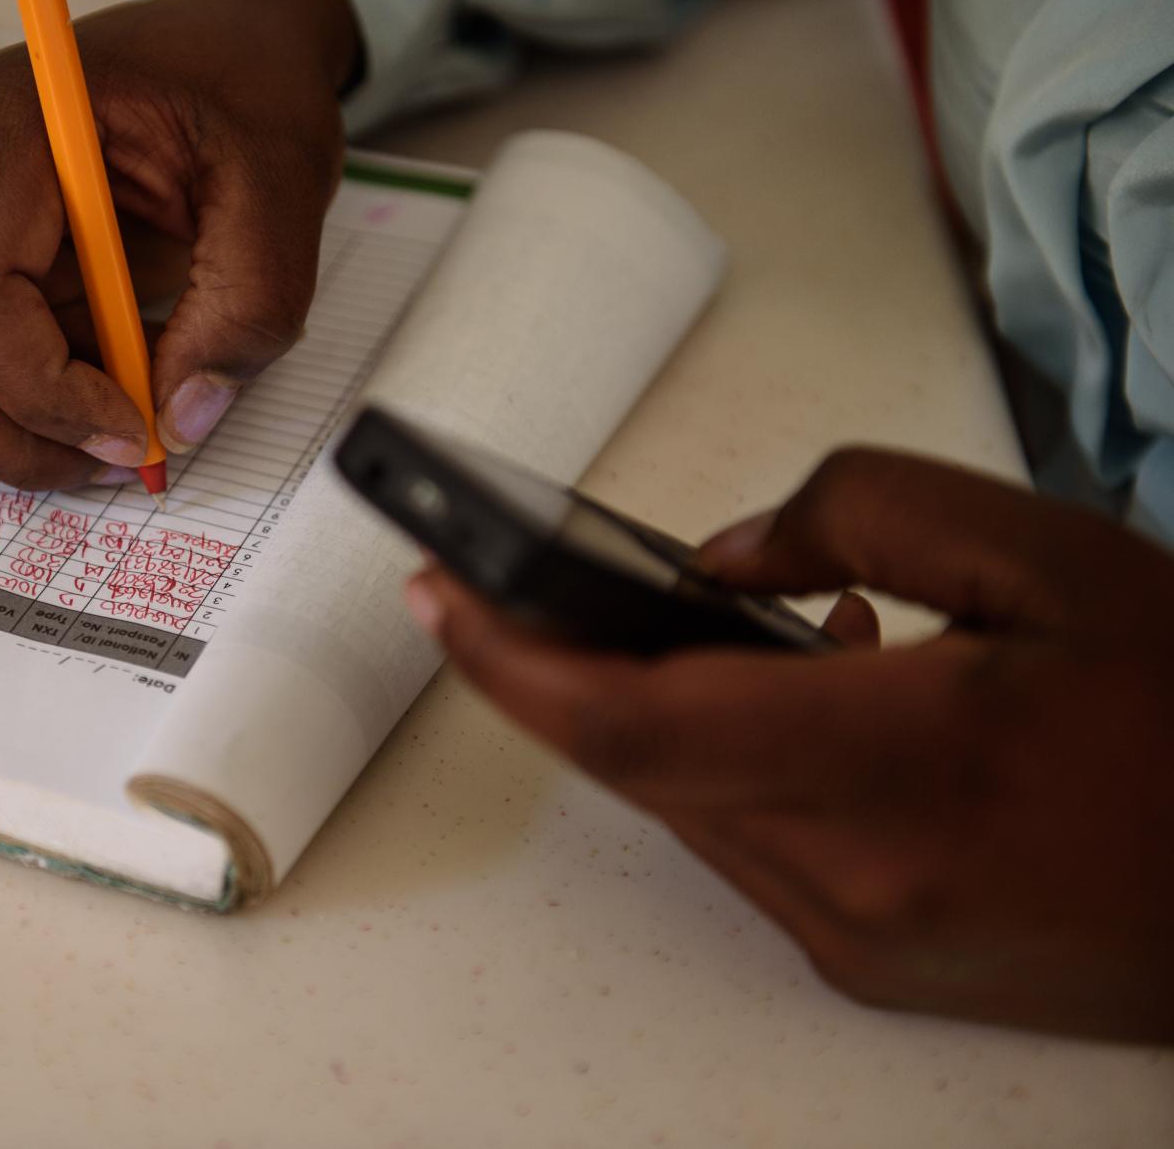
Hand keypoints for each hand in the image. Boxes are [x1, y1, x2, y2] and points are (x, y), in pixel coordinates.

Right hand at [0, 0, 359, 487]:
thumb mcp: (285, 187)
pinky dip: (5, 405)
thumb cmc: (248, 88)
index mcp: (10, 121)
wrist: (227, 38)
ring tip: (112, 427)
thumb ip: (246, 305)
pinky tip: (92, 390)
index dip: (40, 392)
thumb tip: (177, 420)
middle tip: (109, 461)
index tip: (135, 430)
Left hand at [405, 448, 1173, 1040]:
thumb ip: (859, 517)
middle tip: (508, 583)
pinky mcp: (875, 967)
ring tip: (725, 621)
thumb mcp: (1049, 555)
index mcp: (904, 763)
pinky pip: (751, 847)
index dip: (511, 659)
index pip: (632, 723)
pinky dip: (737, 764)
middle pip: (638, 766)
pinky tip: (813, 695)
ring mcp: (862, 938)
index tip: (435, 591)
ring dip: (661, 711)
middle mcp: (859, 877)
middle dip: (562, 669)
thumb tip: (710, 560)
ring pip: (688, 806)